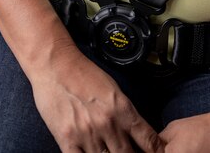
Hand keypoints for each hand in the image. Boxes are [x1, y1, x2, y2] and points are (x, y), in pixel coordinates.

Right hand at [27, 43, 159, 152]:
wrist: (54, 64)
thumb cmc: (82, 73)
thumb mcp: (113, 89)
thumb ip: (125, 113)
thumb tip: (136, 134)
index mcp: (122, 109)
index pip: (148, 141)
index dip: (155, 152)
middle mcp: (107, 123)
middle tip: (128, 152)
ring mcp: (86, 133)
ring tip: (107, 152)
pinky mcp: (67, 139)